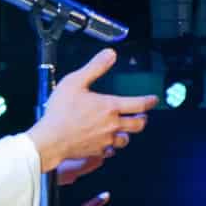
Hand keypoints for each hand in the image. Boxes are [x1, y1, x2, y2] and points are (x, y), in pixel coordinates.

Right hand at [27, 50, 157, 172]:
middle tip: (142, 116)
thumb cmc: (60, 111)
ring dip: (127, 134)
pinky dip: (112, 147)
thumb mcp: (75, 82)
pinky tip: (108, 144)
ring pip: (126, 139)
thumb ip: (95, 67)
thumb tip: (110, 54)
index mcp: (110, 107)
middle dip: (142, 119)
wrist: (51, 139)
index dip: (149, 101)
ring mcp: (106, 140)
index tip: (154, 100)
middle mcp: (112, 125)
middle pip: (138, 125)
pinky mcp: (98, 151)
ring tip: (125, 130)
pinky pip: (111, 150)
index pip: (138, 104)